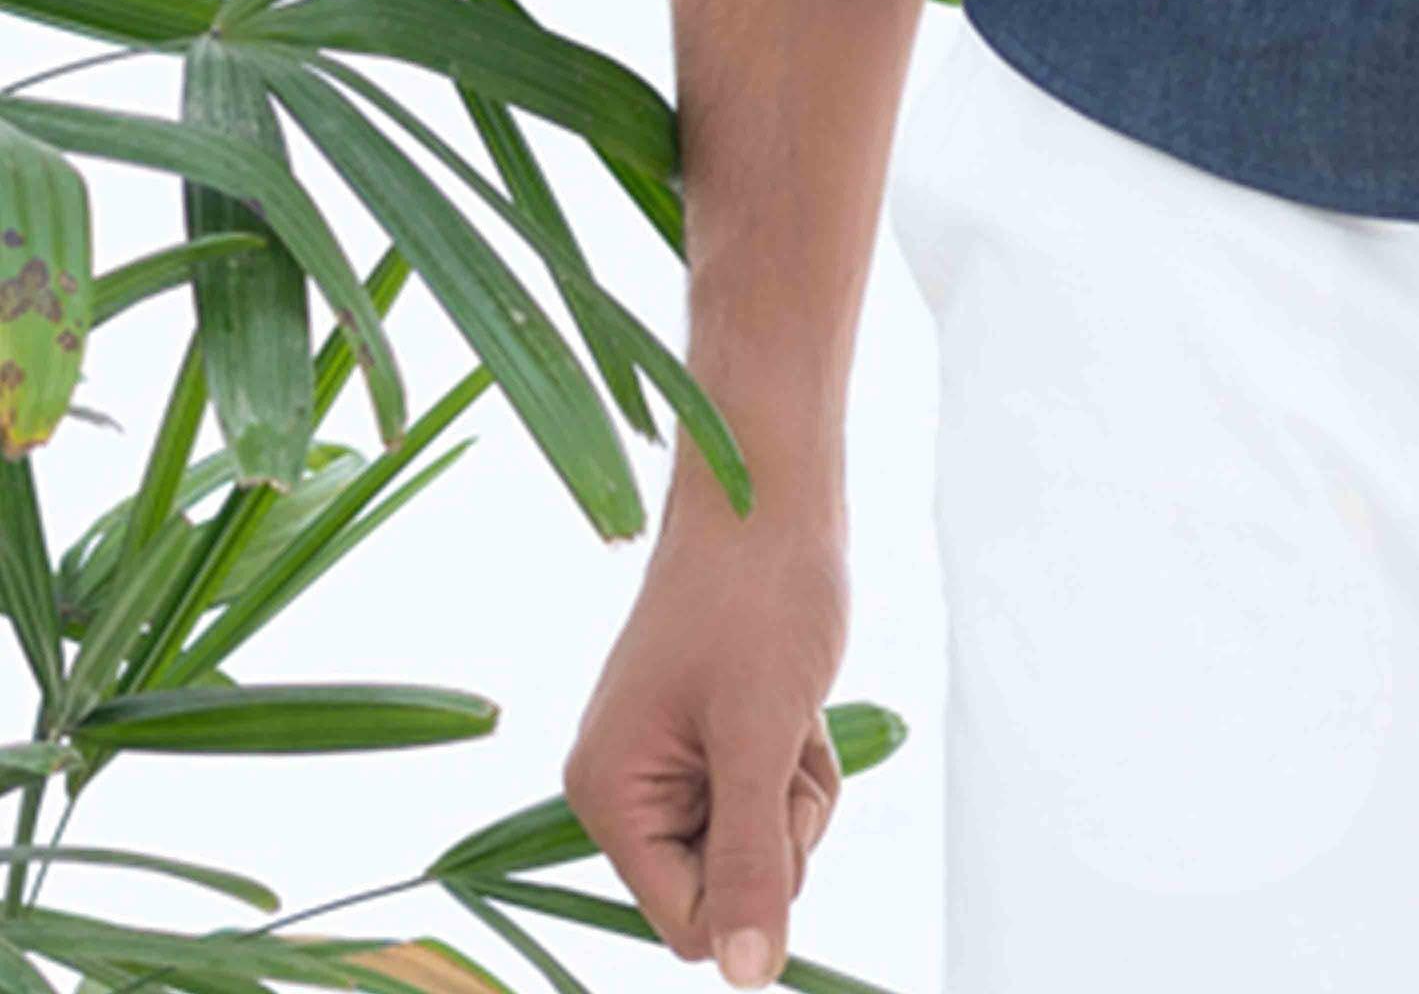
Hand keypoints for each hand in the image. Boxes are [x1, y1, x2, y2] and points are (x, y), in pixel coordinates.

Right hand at [563, 509, 848, 981]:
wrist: (775, 485)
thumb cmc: (761, 593)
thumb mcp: (761, 736)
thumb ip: (749, 861)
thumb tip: (745, 977)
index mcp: (609, 793)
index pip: (684, 921)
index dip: (751, 886)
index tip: (778, 805)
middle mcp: (626, 787)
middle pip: (725, 886)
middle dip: (781, 826)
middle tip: (786, 737)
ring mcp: (668, 760)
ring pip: (757, 843)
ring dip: (797, 788)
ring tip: (792, 707)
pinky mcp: (710, 737)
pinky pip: (768, 797)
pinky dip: (798, 760)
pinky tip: (798, 699)